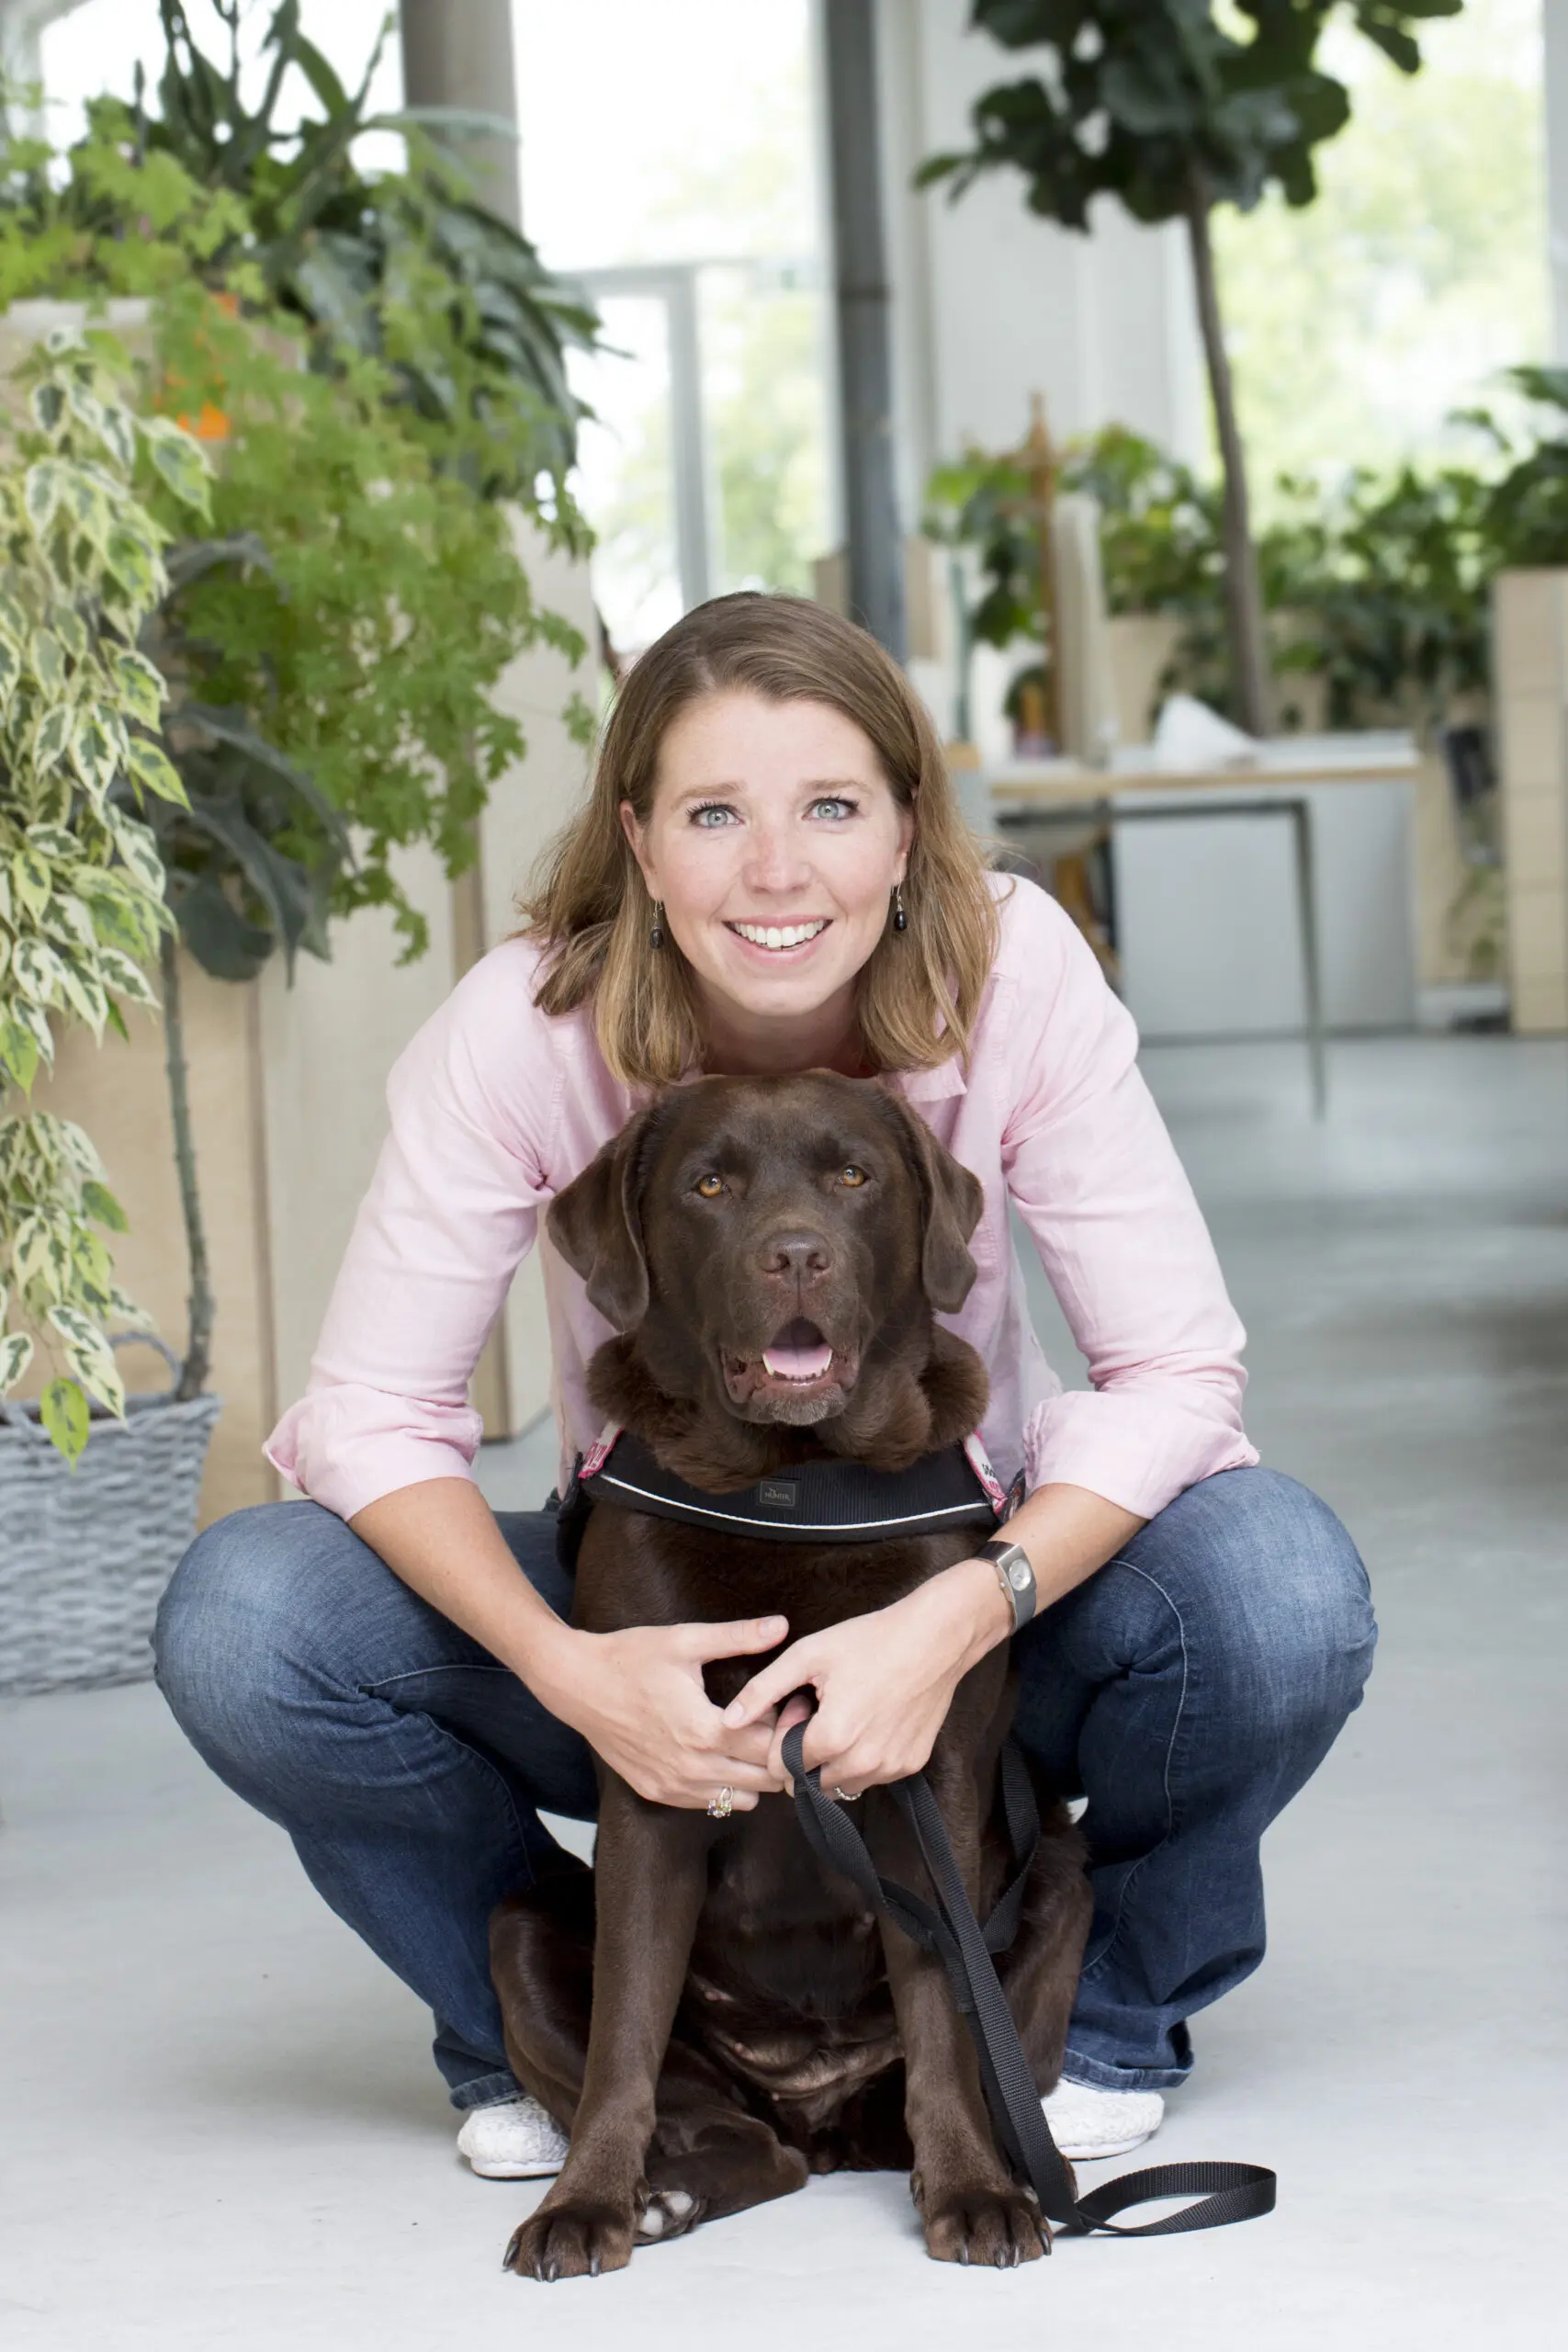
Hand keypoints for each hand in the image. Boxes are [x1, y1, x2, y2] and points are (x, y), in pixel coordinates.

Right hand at [544, 1616, 790, 1810]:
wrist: (577, 1684)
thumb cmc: (630, 1658)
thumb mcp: (685, 1641)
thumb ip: (738, 1636)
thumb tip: (782, 1625)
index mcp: (706, 1731)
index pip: (772, 1748)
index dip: (785, 1727)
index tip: (783, 1706)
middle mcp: (693, 1768)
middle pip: (764, 1781)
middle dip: (775, 1755)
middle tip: (769, 1725)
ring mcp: (674, 1787)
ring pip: (742, 1800)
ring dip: (751, 1774)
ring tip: (742, 1740)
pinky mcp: (657, 1793)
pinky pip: (709, 1804)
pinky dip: (723, 1784)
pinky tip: (714, 1752)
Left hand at [721, 1560, 1008, 1797]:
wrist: (936, 1638)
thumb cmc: (871, 1640)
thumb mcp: (809, 1655)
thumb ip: (763, 1690)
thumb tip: (727, 1720)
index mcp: (832, 1738)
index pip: (781, 1768)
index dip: (782, 1737)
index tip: (797, 1707)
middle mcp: (862, 1763)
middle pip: (809, 1782)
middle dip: (804, 1754)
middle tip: (819, 1710)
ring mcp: (889, 1768)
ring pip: (840, 1784)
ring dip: (832, 1761)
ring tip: (845, 1714)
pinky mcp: (910, 1765)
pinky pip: (871, 1776)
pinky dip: (861, 1758)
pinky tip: (870, 1719)